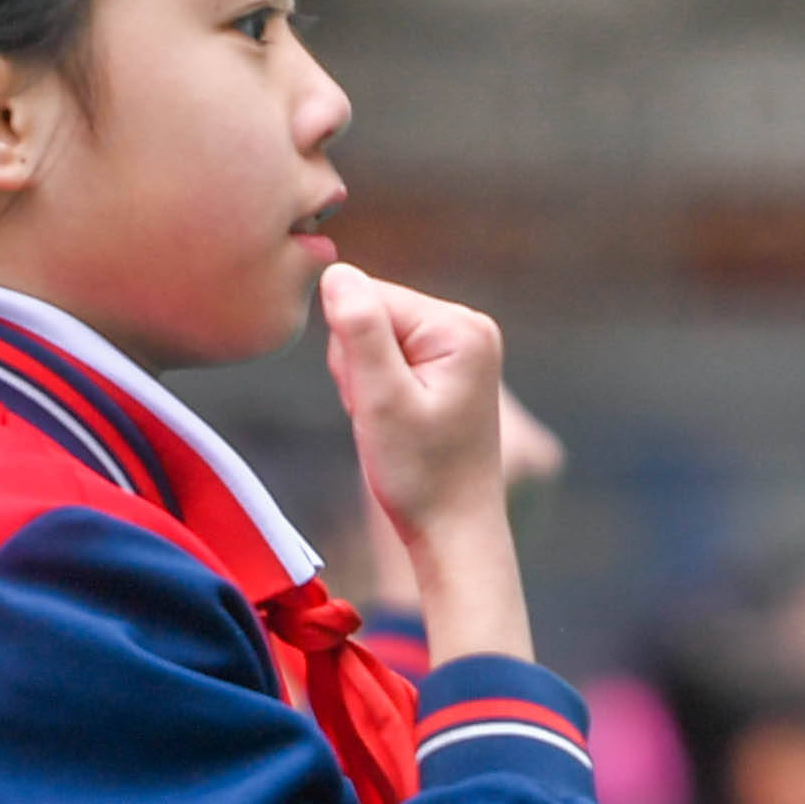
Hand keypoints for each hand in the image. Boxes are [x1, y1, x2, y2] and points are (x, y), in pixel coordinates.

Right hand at [321, 265, 531, 663]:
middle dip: (359, 367)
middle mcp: (468, 328)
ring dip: (366, 383)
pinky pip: (388, 360)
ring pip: (374, 339)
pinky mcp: (448, 370)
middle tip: (384, 419)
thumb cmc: (420, 476)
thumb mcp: (380, 400)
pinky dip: (379, 393)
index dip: (351, 352)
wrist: (453, 531)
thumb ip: (359, 331)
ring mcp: (461, 349)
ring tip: (392, 426)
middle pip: (372, 314)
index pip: (368, 297)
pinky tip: (398, 425)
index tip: (376, 401)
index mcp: (460, 327)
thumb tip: (336, 271)